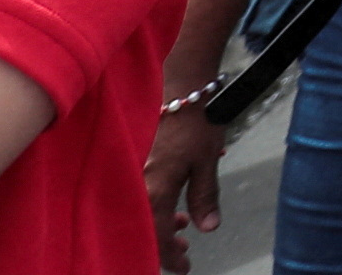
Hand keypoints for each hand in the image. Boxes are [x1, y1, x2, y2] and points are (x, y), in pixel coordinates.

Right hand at [145, 97, 227, 268]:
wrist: (179, 85)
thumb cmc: (196, 121)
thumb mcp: (207, 161)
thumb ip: (205, 197)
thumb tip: (208, 228)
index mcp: (155, 190)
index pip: (159, 237)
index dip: (171, 257)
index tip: (184, 267)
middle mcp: (138, 185)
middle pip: (145, 229)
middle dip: (165, 244)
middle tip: (185, 252)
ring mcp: (134, 173)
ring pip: (143, 212)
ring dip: (162, 224)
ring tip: (185, 225)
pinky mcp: (134, 162)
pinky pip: (140, 194)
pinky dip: (156, 206)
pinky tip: (174, 204)